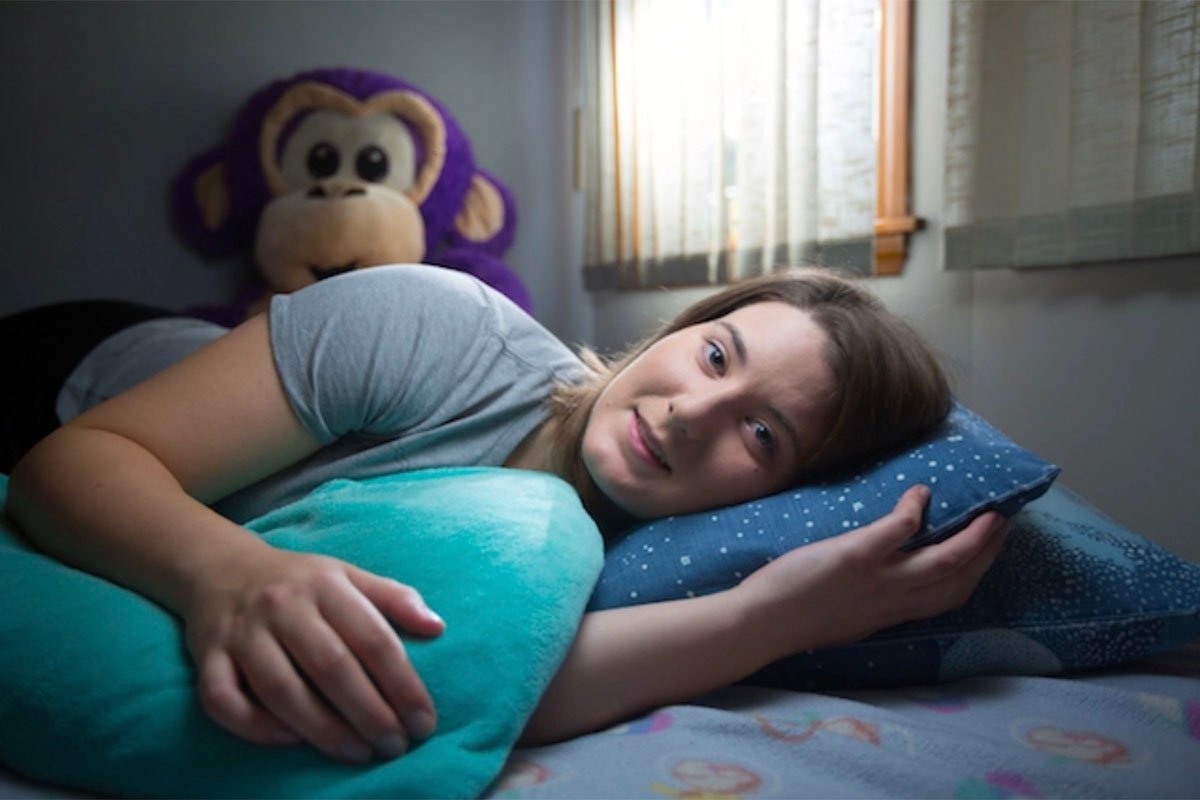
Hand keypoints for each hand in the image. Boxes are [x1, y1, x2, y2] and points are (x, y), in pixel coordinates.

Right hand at [182, 548, 444, 762]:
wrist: (222, 569)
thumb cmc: (300, 582)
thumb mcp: (349, 576)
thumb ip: (394, 599)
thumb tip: (437, 627)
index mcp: (326, 585)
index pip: (373, 638)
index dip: (403, 683)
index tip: (423, 720)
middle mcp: (283, 606)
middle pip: (331, 666)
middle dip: (369, 712)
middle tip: (394, 745)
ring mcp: (241, 633)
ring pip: (280, 688)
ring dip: (322, 729)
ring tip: (357, 753)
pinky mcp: (207, 657)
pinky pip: (223, 699)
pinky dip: (255, 726)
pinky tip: (291, 741)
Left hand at [735, 485, 1009, 662]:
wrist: (760, 625)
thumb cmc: (793, 617)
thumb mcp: (846, 617)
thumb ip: (872, 599)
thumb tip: (885, 577)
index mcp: (891, 614)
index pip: (950, 597)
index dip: (978, 572)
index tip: (992, 550)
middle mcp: (893, 601)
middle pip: (959, 579)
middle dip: (989, 551)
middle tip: (1006, 521)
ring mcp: (877, 580)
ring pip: (944, 560)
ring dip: (974, 536)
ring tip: (991, 510)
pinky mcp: (854, 558)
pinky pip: (897, 532)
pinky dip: (914, 510)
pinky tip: (919, 493)